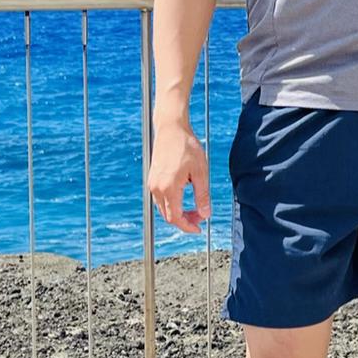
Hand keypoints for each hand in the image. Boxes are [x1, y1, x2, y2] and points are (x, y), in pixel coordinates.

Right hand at [146, 117, 209, 233]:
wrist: (171, 128)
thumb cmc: (187, 147)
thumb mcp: (201, 172)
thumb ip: (202, 195)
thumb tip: (205, 214)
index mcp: (169, 188)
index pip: (176, 218)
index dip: (187, 227)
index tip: (199, 229)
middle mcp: (156, 188)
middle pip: (168, 216)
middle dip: (185, 220)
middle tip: (201, 216)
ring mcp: (152, 183)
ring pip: (163, 208)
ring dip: (178, 212)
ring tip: (195, 207)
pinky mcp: (152, 178)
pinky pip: (160, 199)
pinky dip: (172, 203)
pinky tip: (184, 197)